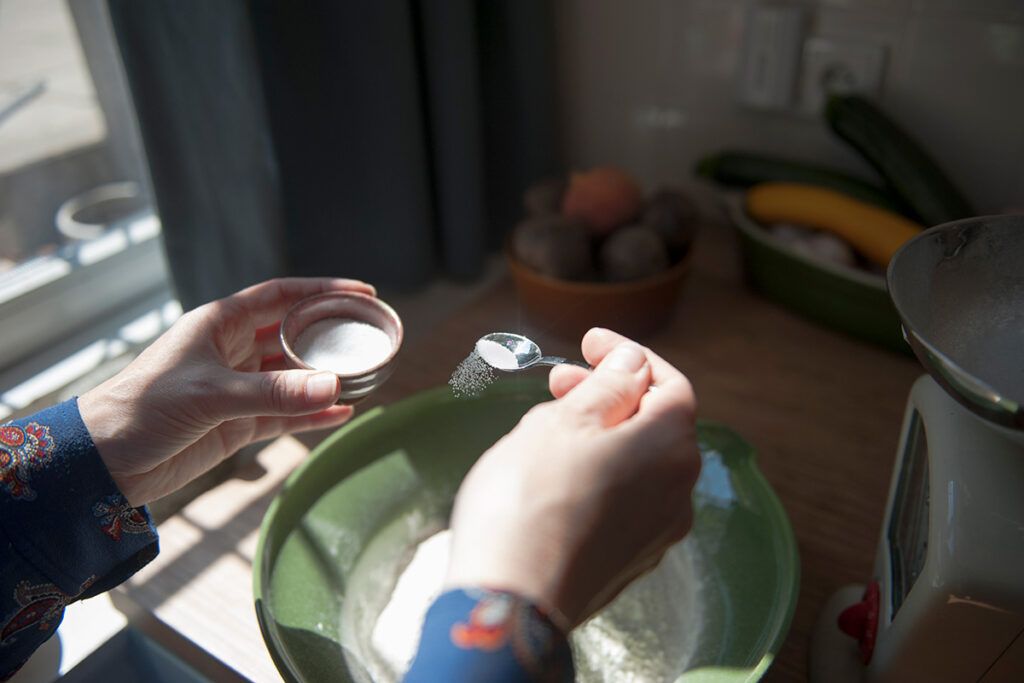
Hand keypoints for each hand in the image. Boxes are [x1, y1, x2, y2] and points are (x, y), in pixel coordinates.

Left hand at [79, 278, 374, 505]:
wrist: (104, 462)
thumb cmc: (142, 409)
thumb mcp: (211, 394)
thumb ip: (275, 392)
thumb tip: (334, 386)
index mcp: (220, 324)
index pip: (281, 296)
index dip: (322, 290)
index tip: (362, 291)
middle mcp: (232, 351)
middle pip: (292, 335)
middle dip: (330, 335)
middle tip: (370, 336)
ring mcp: (238, 389)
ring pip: (293, 377)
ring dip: (325, 379)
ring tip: (365, 376)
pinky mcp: (238, 425)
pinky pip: (286, 415)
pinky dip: (313, 415)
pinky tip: (342, 412)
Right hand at [445, 327, 699, 628]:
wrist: (511, 600)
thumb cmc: (531, 498)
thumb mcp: (566, 420)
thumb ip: (609, 386)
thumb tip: (633, 363)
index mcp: (671, 447)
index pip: (669, 383)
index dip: (630, 355)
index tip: (590, 342)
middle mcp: (677, 491)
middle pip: (654, 423)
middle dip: (608, 395)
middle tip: (557, 385)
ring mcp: (656, 532)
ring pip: (636, 463)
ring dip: (598, 435)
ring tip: (544, 431)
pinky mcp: (629, 561)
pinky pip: (623, 501)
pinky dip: (598, 475)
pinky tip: (554, 478)